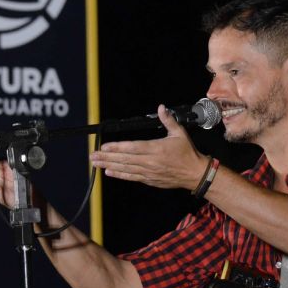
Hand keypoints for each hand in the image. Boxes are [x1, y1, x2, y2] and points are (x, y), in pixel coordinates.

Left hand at [90, 104, 209, 189]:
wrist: (194, 174)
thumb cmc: (187, 153)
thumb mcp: (179, 134)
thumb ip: (168, 121)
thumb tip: (162, 108)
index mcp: (156, 149)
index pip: (132, 148)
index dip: (117, 147)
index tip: (104, 146)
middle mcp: (150, 162)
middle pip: (124, 159)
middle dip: (107, 157)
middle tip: (93, 156)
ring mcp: (148, 172)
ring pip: (125, 168)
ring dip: (109, 165)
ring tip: (96, 163)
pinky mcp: (149, 180)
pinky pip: (132, 177)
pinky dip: (120, 174)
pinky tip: (109, 172)